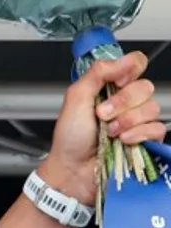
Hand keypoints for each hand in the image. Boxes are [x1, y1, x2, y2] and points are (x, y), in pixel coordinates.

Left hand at [40, 51, 164, 203]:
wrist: (73, 169)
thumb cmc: (70, 137)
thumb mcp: (75, 98)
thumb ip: (97, 73)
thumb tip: (123, 58)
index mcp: (109, 86)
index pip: (135, 64)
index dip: (130, 69)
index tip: (116, 81)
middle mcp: (126, 101)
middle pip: (145, 86)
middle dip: (122, 102)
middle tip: (102, 114)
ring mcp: (137, 120)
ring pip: (152, 108)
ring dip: (126, 121)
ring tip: (109, 131)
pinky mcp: (146, 139)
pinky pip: (157, 129)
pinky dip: (137, 134)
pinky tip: (123, 140)